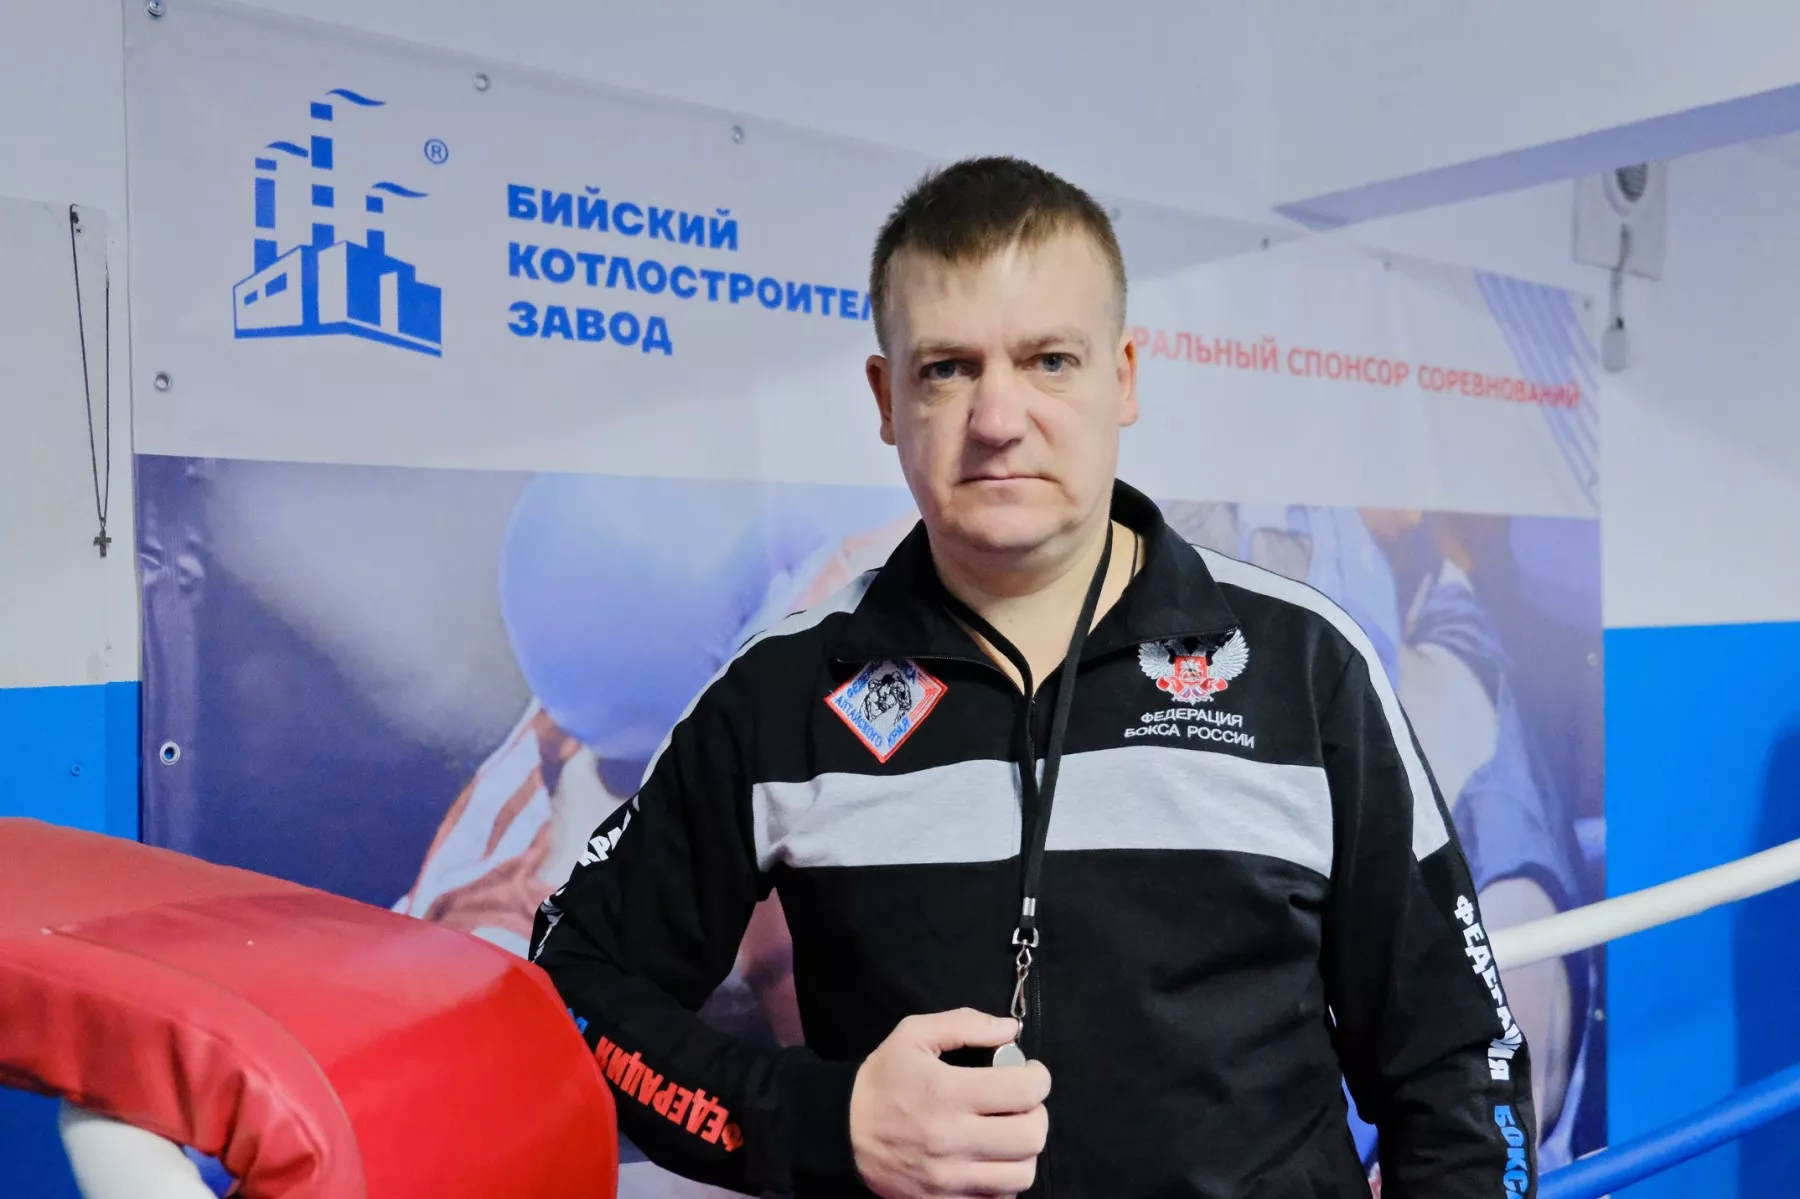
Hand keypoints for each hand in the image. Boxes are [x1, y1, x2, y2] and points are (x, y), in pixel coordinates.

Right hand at [850, 1009, 1050, 1198]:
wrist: (840, 1132)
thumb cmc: (882, 1080)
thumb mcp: (913, 1035)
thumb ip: (964, 1024)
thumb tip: (1010, 1030)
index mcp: (945, 1092)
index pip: (1024, 1091)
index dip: (1039, 1078)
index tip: (1029, 1072)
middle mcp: (951, 1140)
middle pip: (1031, 1137)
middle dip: (1036, 1114)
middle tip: (1021, 1103)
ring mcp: (949, 1179)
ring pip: (1022, 1174)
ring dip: (1023, 1150)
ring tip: (1007, 1132)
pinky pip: (1000, 1198)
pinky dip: (1004, 1179)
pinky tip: (990, 1159)